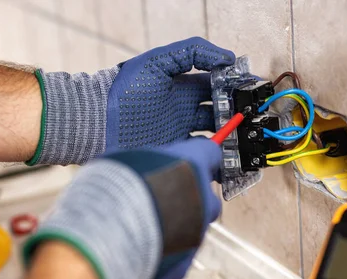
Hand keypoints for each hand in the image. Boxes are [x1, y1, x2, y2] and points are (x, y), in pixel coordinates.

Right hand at [23, 137, 221, 278]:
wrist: (103, 238)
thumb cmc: (111, 192)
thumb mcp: (123, 160)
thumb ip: (145, 163)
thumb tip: (141, 163)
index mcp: (190, 165)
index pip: (210, 152)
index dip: (203, 157)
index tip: (200, 160)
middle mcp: (201, 200)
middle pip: (208, 198)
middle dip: (191, 199)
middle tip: (164, 199)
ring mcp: (195, 235)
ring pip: (194, 229)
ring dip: (177, 227)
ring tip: (146, 227)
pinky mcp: (183, 264)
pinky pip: (177, 255)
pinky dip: (163, 253)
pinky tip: (140, 249)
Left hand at [28, 37, 233, 165]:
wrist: (97, 123)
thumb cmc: (123, 91)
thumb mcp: (158, 62)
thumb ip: (192, 52)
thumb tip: (227, 56)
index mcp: (183, 89)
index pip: (216, 88)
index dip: (234, 89)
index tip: (249, 93)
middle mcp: (183, 112)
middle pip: (218, 115)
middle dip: (235, 118)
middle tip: (248, 121)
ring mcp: (177, 135)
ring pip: (212, 138)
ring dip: (227, 140)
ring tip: (240, 143)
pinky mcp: (171, 153)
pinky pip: (196, 157)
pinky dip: (210, 159)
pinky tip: (220, 158)